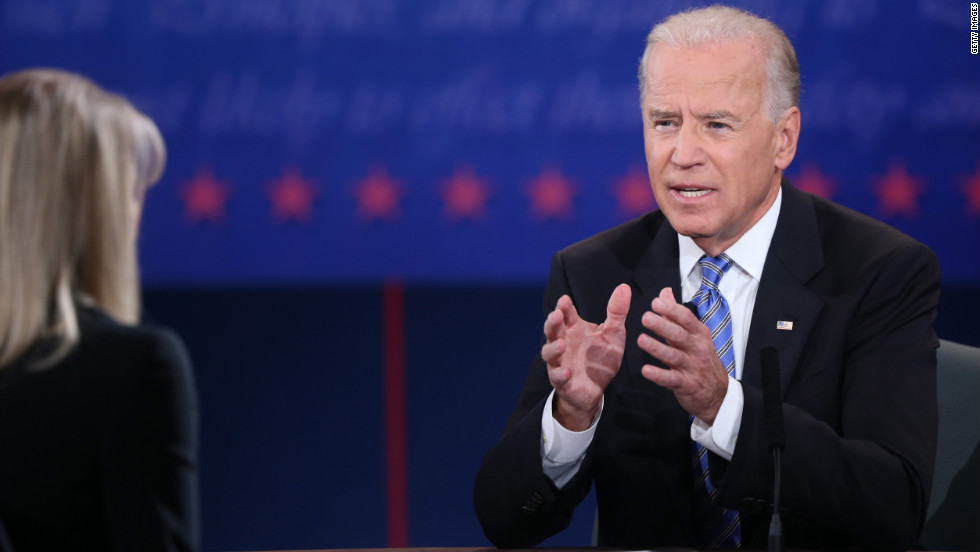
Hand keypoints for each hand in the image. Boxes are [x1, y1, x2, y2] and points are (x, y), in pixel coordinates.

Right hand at [542, 283, 630, 430]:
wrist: (595, 389)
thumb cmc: (600, 358)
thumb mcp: (613, 334)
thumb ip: (617, 312)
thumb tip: (624, 287)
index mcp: (574, 328)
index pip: (566, 314)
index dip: (564, 307)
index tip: (565, 300)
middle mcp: (563, 342)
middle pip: (552, 330)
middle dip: (552, 322)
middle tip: (557, 315)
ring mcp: (560, 361)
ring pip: (549, 352)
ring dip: (554, 347)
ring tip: (562, 344)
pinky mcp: (562, 380)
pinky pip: (557, 377)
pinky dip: (560, 374)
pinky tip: (567, 371)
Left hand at [637, 287, 729, 423]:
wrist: (716, 392)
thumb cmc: (700, 358)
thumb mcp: (693, 334)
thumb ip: (675, 314)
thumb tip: (665, 292)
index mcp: (698, 334)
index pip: (686, 318)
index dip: (671, 310)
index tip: (656, 302)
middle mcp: (696, 348)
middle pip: (679, 335)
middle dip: (662, 326)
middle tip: (645, 317)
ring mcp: (692, 367)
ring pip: (673, 356)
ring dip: (657, 348)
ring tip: (641, 340)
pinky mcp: (685, 384)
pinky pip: (670, 379)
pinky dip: (658, 375)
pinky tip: (646, 370)